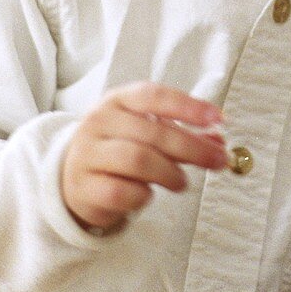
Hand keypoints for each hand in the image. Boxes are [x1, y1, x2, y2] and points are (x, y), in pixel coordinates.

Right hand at [61, 82, 228, 231]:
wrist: (72, 178)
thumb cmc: (118, 149)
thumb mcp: (147, 133)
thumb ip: (183, 134)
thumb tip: (219, 142)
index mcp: (117, 100)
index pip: (154, 96)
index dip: (188, 106)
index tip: (218, 119)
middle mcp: (99, 122)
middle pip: (153, 132)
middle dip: (192, 148)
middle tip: (217, 161)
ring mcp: (88, 154)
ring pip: (138, 160)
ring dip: (170, 173)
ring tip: (181, 182)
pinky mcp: (84, 187)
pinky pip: (122, 191)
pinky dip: (143, 195)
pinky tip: (148, 194)